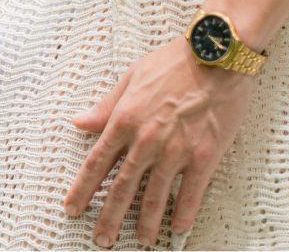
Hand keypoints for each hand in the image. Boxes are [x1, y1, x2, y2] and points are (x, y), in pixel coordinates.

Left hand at [62, 35, 256, 248]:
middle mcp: (146, 140)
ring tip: (142, 240)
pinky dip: (183, 216)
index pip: (97, 162)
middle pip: (121, 188)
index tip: (72, 208)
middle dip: (109, 218)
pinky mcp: (204, 157)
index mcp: (125, 119)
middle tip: (102, 240)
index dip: (82, 189)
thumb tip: (80, 121)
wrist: (216, 55)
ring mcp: (175, 151)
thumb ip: (106, 105)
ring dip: (146, 224)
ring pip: (154, 198)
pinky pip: (190, 195)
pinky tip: (178, 230)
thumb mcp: (132, 76)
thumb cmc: (174, 61)